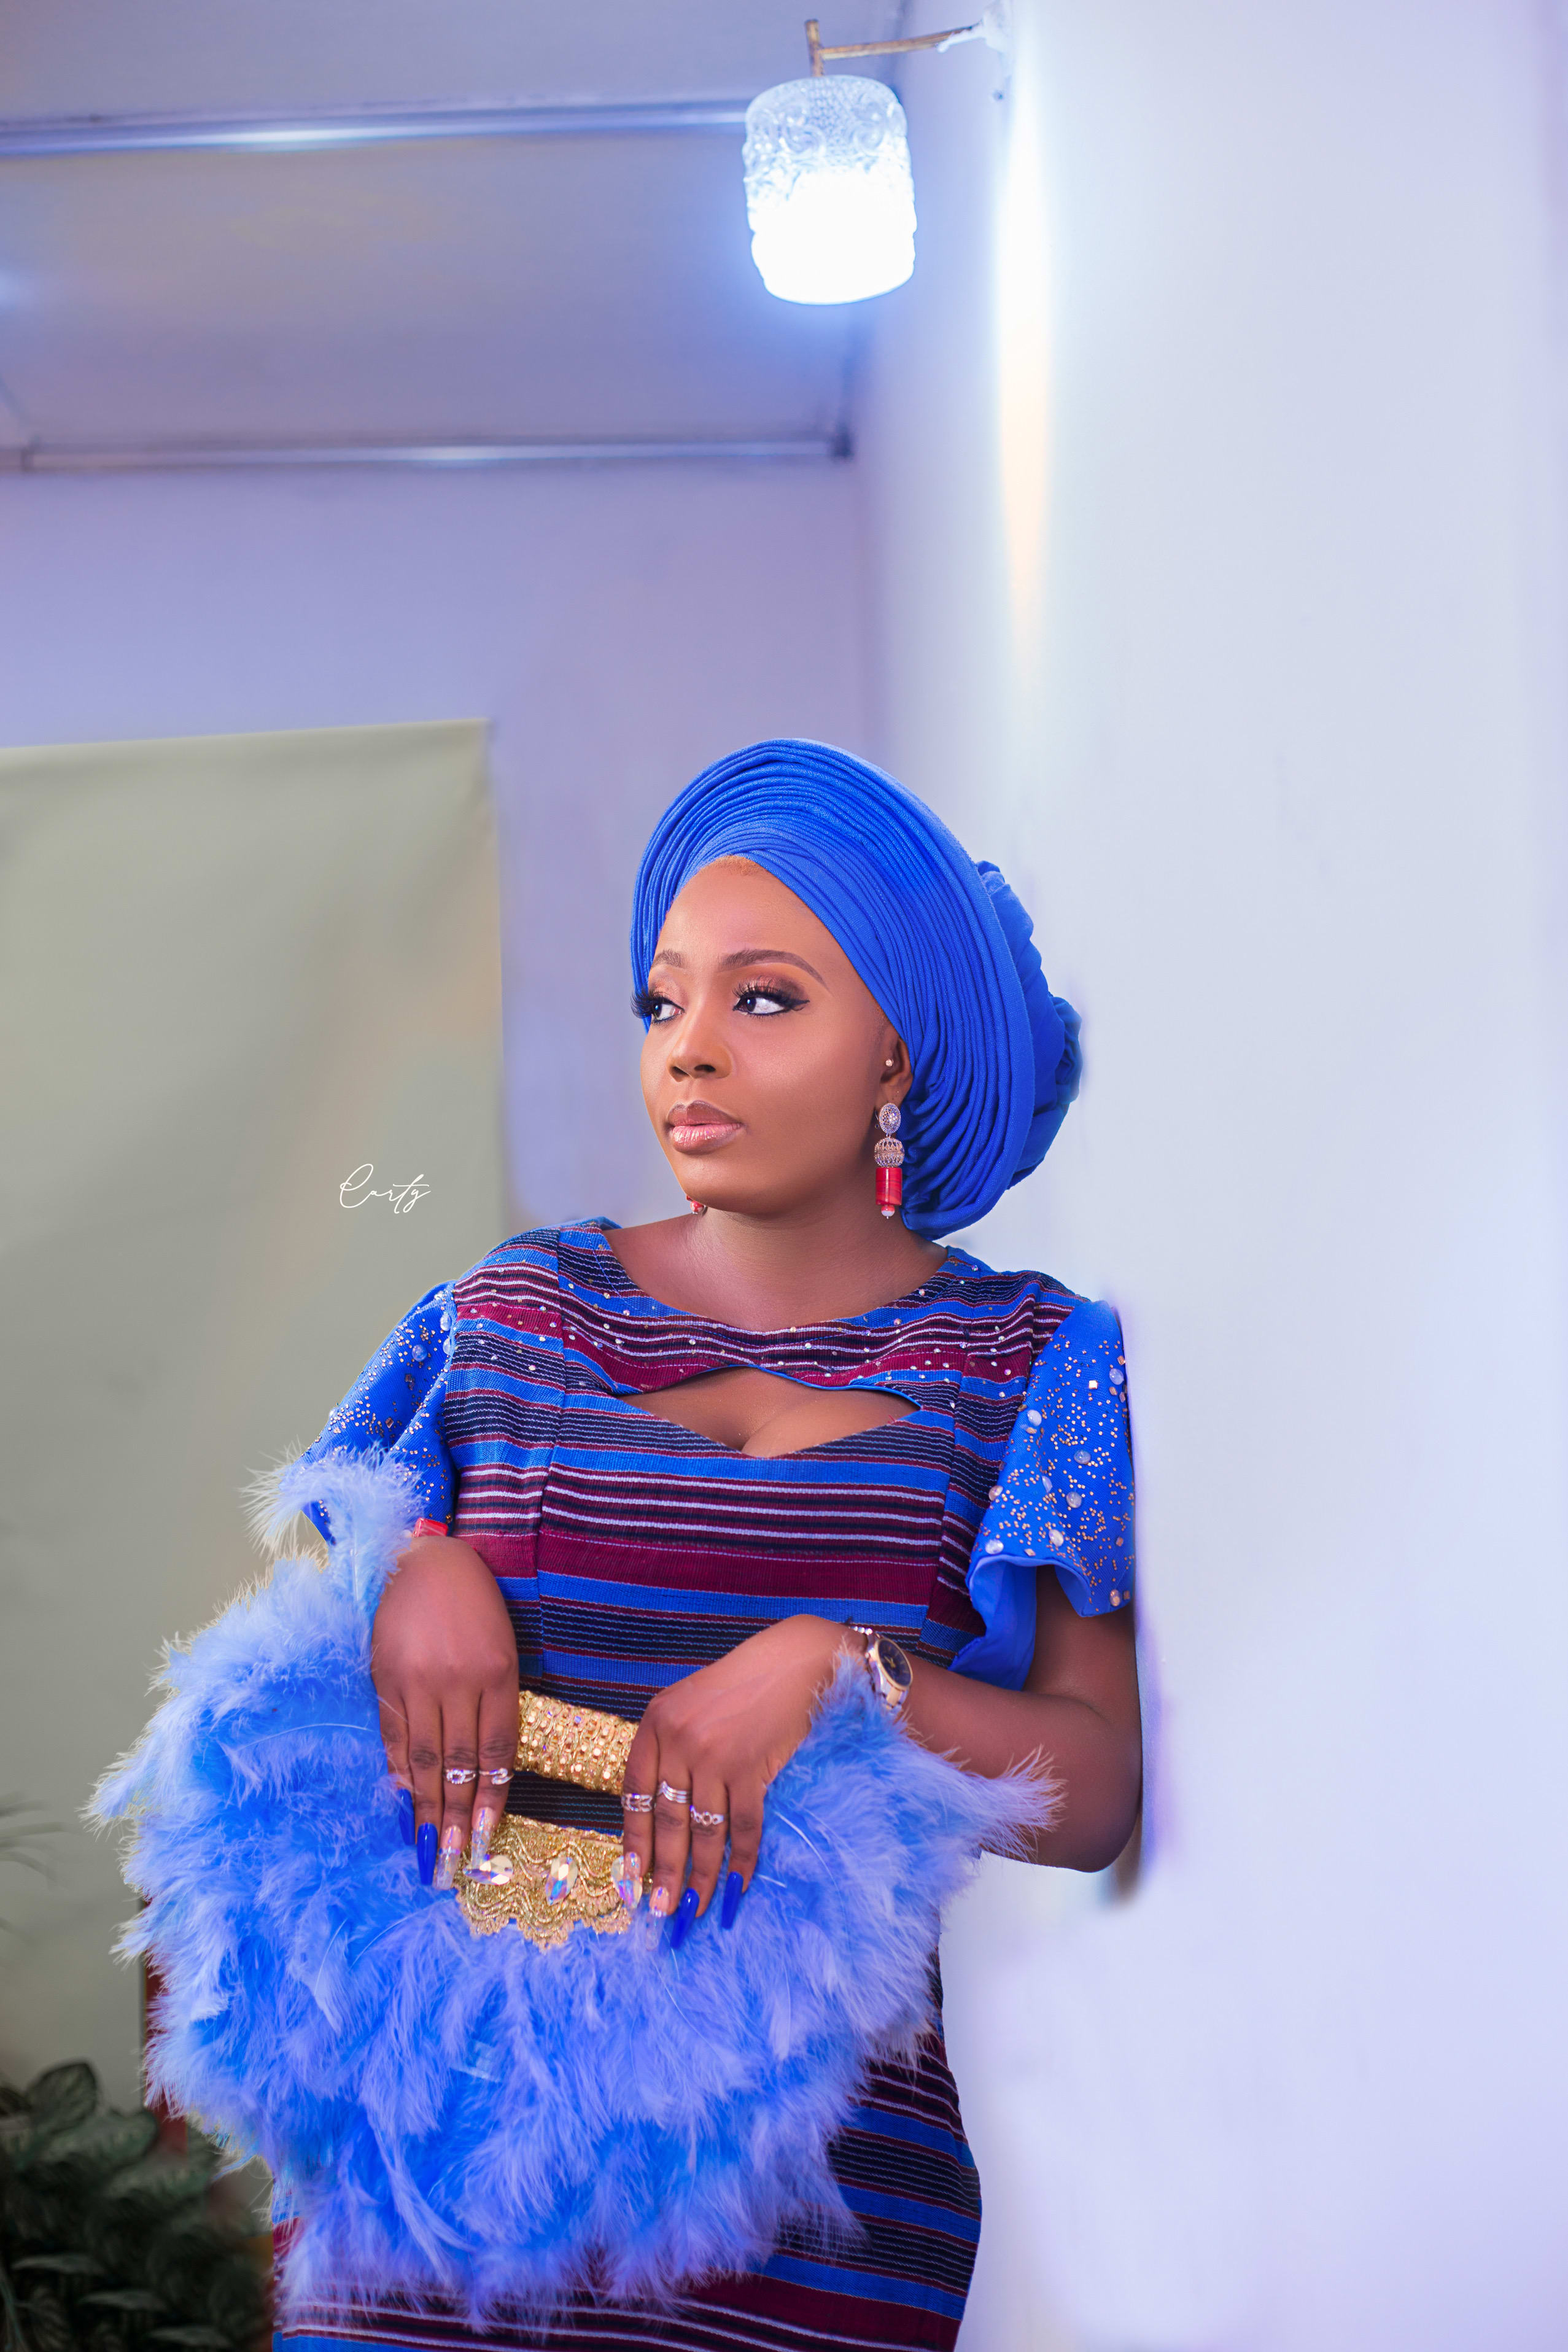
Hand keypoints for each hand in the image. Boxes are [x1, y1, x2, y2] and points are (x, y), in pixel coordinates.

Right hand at [371, 1533, 519, 1887]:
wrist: (426, 1559)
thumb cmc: (475, 1608)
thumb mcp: (502, 1650)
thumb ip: (495, 1706)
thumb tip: (480, 1774)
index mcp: (496, 1673)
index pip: (496, 1751)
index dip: (491, 1800)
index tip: (486, 1840)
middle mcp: (457, 1681)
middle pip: (458, 1765)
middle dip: (455, 1820)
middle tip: (452, 1866)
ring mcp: (417, 1680)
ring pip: (424, 1758)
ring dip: (426, 1808)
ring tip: (427, 1850)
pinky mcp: (385, 1677)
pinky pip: (394, 1735)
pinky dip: (400, 1771)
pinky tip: (404, 1799)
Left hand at [621, 1613, 849, 1935]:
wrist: (793, 1662)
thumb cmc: (740, 1688)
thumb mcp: (688, 1706)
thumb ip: (669, 1752)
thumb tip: (659, 1819)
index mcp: (656, 1723)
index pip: (633, 1793)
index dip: (632, 1840)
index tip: (631, 1879)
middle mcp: (679, 1738)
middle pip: (666, 1819)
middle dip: (663, 1871)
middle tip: (661, 1912)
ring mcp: (715, 1753)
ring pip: (704, 1830)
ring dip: (700, 1876)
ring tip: (693, 1909)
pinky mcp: (751, 1766)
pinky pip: (744, 1825)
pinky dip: (742, 1859)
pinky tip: (736, 1885)